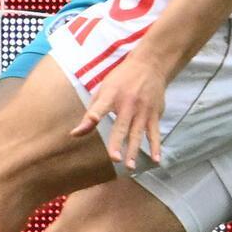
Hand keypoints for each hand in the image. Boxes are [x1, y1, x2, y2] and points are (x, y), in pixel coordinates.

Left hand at [71, 51, 168, 168]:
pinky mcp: (155, 114)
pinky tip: (155, 160)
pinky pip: (154, 133)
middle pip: (122, 126)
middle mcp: (129, 104)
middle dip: (118, 142)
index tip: (91, 120)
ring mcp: (144, 110)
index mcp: (112, 95)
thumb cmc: (122, 80)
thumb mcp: (104, 90)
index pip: (102, 105)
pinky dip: (156, 147)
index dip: (95, 113)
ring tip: (130, 167)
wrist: (150, 65)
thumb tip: (75, 134)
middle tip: (115, 159)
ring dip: (134, 151)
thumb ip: (91, 112)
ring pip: (138, 134)